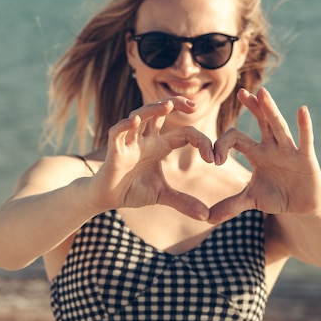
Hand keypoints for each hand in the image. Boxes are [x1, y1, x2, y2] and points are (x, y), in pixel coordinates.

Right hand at [90, 97, 214, 219]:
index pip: (184, 134)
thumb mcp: (163, 195)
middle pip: (160, 113)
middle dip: (175, 105)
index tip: (213, 158)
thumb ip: (184, 202)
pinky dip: (125, 126)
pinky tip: (135, 121)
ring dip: (152, 109)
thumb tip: (206, 216)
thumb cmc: (131, 190)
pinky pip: (118, 132)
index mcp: (159, 146)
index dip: (200, 142)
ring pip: (140, 116)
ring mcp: (129, 142)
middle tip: (193, 104)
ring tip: (167, 105)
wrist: (107, 198)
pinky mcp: (114, 150)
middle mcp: (145, 139)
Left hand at [208, 88, 320, 223]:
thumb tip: (206, 219)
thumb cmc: (278, 196)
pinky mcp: (306, 158)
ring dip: (270, 110)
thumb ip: (230, 206)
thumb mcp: (251, 200)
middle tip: (241, 92)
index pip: (236, 139)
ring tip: (262, 92)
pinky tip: (302, 110)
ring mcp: (289, 151)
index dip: (222, 145)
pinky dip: (304, 126)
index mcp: (257, 153)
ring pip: (278, 127)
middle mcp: (272, 147)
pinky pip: (304, 140)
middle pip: (260, 123)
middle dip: (253, 107)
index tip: (213, 160)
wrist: (304, 206)